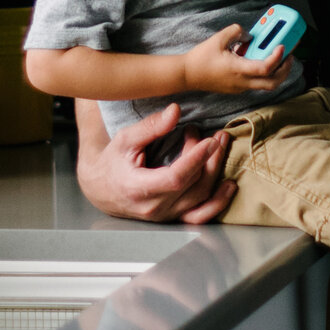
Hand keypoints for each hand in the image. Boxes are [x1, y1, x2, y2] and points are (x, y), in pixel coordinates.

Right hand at [75, 103, 238, 222]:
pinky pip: (199, 216)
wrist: (101, 189)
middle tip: (218, 136)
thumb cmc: (112, 161)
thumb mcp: (125, 139)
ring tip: (222, 147)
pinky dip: (217, 203)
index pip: (175, 178)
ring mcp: (165, 216)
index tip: (210, 140)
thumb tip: (175, 111)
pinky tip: (229, 185)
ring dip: (216, 172)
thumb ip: (150, 126)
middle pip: (192, 185)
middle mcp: (154, 207)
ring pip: (200, 198)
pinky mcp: (172, 218)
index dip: (195, 160)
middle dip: (210, 158)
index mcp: (138, 189)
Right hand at [179, 23, 290, 97]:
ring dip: (276, 73)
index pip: (265, 68)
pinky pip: (256, 83)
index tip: (282, 47)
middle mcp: (242, 82)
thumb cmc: (200, 59)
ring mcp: (240, 87)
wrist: (187, 75)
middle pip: (273, 83)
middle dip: (285, 70)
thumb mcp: (218, 38)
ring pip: (266, 85)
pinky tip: (260, 60)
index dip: (277, 58)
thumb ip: (236, 31)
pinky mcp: (237, 88)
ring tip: (279, 58)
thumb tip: (248, 35)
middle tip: (289, 56)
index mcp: (238, 70)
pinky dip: (264, 73)